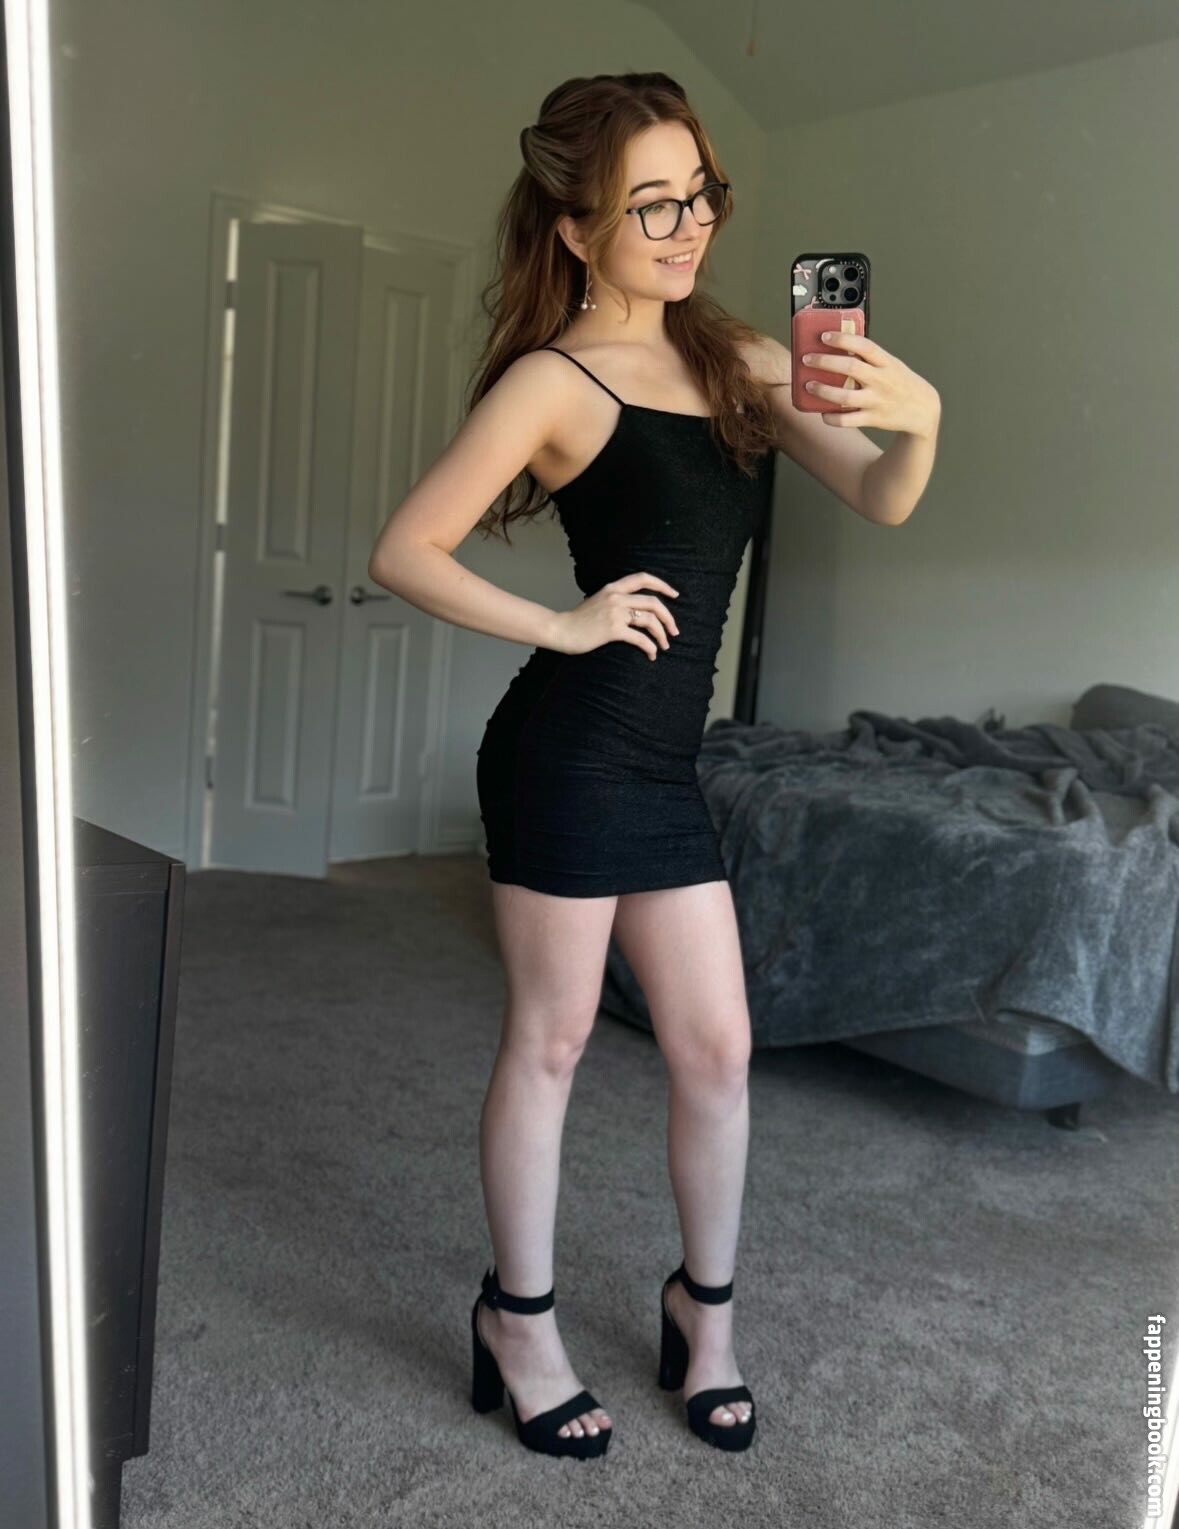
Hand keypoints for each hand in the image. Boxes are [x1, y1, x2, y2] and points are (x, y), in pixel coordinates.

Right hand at [551, 572, 679, 660]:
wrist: (560, 630)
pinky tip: (652, 654)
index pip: (643, 578)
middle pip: (653, 602)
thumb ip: (615, 600)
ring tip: (664, 646)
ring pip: (650, 620)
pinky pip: (640, 638)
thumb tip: (634, 608)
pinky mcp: (613, 630)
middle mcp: (616, 597)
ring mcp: (615, 613)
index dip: (662, 585)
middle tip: (674, 631)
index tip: (675, 595)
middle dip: (669, 617)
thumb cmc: (578, 620)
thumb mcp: (598, 601)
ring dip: (662, 634)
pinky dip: (650, 647)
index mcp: (613, 588)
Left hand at [800, 331, 940, 436]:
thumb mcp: (891, 364)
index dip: (843, 339)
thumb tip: (839, 346)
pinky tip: (822, 413)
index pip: (864, 345)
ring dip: (823, 391)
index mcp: (887, 362)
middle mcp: (882, 380)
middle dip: (825, 362)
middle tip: (807, 359)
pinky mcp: (874, 419)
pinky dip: (833, 418)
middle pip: (850, 368)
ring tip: (808, 385)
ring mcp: (878, 400)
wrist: (924, 410)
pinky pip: (849, 420)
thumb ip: (870, 358)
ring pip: (845, 396)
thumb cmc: (900, 382)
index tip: (824, 336)